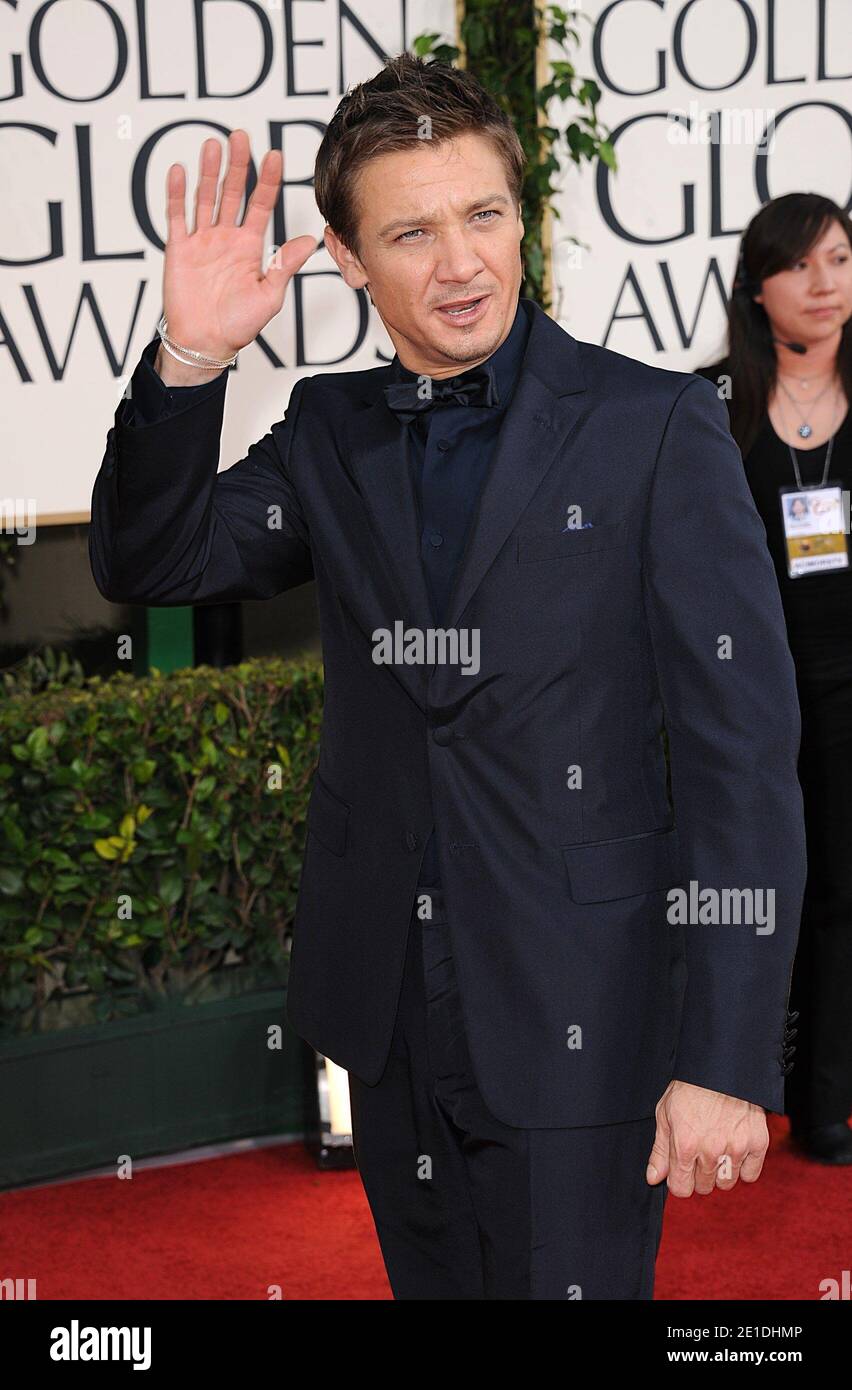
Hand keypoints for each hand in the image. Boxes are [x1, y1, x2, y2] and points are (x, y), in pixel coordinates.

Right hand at [161, 129, 315, 363]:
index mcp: (250, 246)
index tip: (275, 155)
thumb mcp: (269, 295)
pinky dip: (176, 193)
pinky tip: (179, 171)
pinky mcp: (179, 248)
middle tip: (241, 136)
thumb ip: (285, 265)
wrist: (205, 343)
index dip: (268, 180)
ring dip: (209, 171)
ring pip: (205, 197)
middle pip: (233, 192)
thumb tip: (310, 240)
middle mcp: (226, 237)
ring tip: (213, 145)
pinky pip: (176, 216)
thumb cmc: (238, 325)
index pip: (261, 204)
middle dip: (238, 165)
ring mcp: (202, 240)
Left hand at [646, 1080, 768, 1195]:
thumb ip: (660, 1150)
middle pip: (704, 1187)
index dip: (680, 1181)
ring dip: (720, 1172)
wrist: (721, 1067)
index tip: (682, 1170)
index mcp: (685, 1145)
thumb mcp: (665, 1114)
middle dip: (699, 1175)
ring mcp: (736, 1148)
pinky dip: (743, 1168)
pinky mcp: (757, 1143)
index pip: (681, 1189)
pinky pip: (750, 1175)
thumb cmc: (690, 1088)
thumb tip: (654, 1178)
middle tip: (700, 1153)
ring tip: (717, 1149)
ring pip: (726, 1184)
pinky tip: (734, 1151)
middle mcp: (711, 1151)